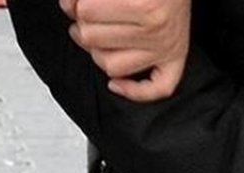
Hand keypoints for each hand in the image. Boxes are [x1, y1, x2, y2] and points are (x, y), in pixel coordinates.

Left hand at [62, 0, 190, 100]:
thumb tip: (68, 5)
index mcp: (143, 3)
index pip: (86, 11)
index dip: (77, 4)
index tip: (80, 1)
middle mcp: (156, 28)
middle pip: (93, 38)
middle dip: (85, 26)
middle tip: (91, 17)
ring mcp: (165, 47)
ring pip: (111, 66)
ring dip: (99, 53)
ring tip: (101, 38)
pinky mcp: (175, 60)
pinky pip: (155, 89)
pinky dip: (134, 92)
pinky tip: (117, 83)